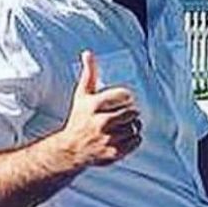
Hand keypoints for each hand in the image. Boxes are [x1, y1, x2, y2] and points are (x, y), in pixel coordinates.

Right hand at [61, 50, 141, 167]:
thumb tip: (88, 53)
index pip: (124, 96)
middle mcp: (100, 122)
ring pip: (135, 127)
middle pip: (132, 112)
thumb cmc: (79, 119)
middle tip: (123, 115)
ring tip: (122, 126)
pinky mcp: (113, 152)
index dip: (126, 97)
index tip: (123, 100)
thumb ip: (88, 74)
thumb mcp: (81, 95)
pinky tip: (124, 137)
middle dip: (130, 113)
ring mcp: (107, 139)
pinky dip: (134, 139)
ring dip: (132, 126)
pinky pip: (136, 141)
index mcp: (93, 106)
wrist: (71, 149)